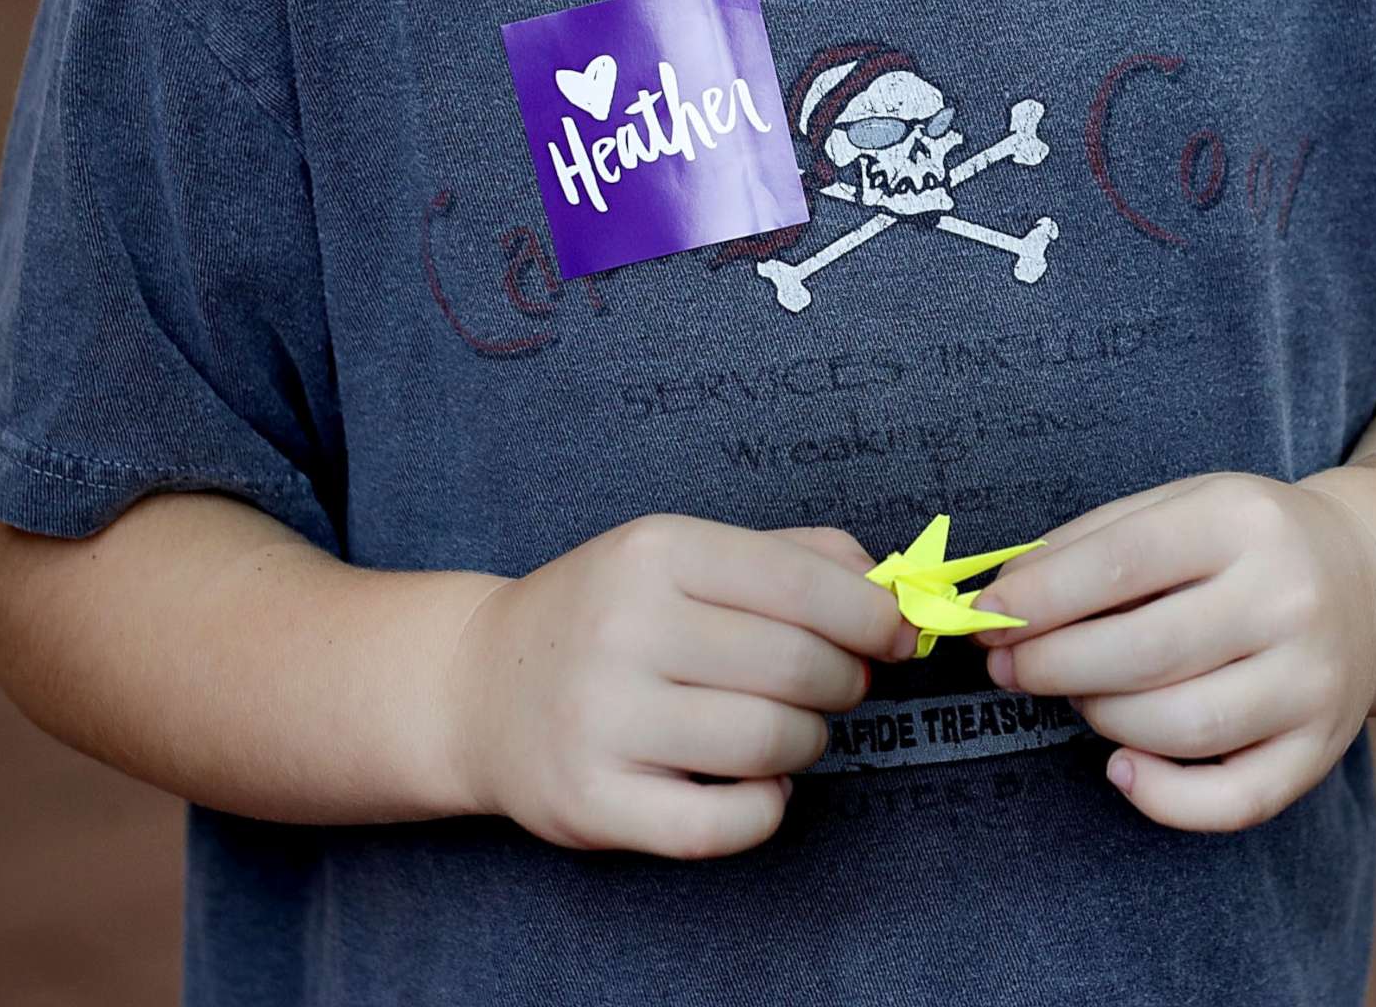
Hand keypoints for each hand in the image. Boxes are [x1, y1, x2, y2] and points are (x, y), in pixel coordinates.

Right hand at [445, 516, 914, 857]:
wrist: (479, 686)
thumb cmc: (608, 615)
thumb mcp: (683, 555)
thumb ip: (794, 556)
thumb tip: (892, 588)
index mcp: (656, 551)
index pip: (804, 586)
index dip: (873, 619)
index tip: (896, 637)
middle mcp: (625, 628)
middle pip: (799, 668)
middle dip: (846, 682)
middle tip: (841, 686)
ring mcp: (602, 719)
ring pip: (771, 743)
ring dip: (808, 742)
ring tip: (789, 729)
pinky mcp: (592, 802)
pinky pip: (726, 824)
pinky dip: (767, 807)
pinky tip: (756, 783)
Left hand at [966, 471, 1375, 831]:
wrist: (1370, 584)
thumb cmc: (1244, 545)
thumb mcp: (1180, 506)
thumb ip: (1090, 543)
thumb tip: (1001, 596)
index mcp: (1243, 521)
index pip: (1123, 563)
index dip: (1040, 598)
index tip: (984, 616)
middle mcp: (1288, 600)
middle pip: (1145, 651)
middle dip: (1053, 665)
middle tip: (1008, 667)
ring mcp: (1311, 681)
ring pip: (1180, 725)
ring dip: (1100, 717)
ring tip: (1077, 694)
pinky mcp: (1320, 750)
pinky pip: (1233, 800)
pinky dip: (1163, 798)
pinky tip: (1121, 767)